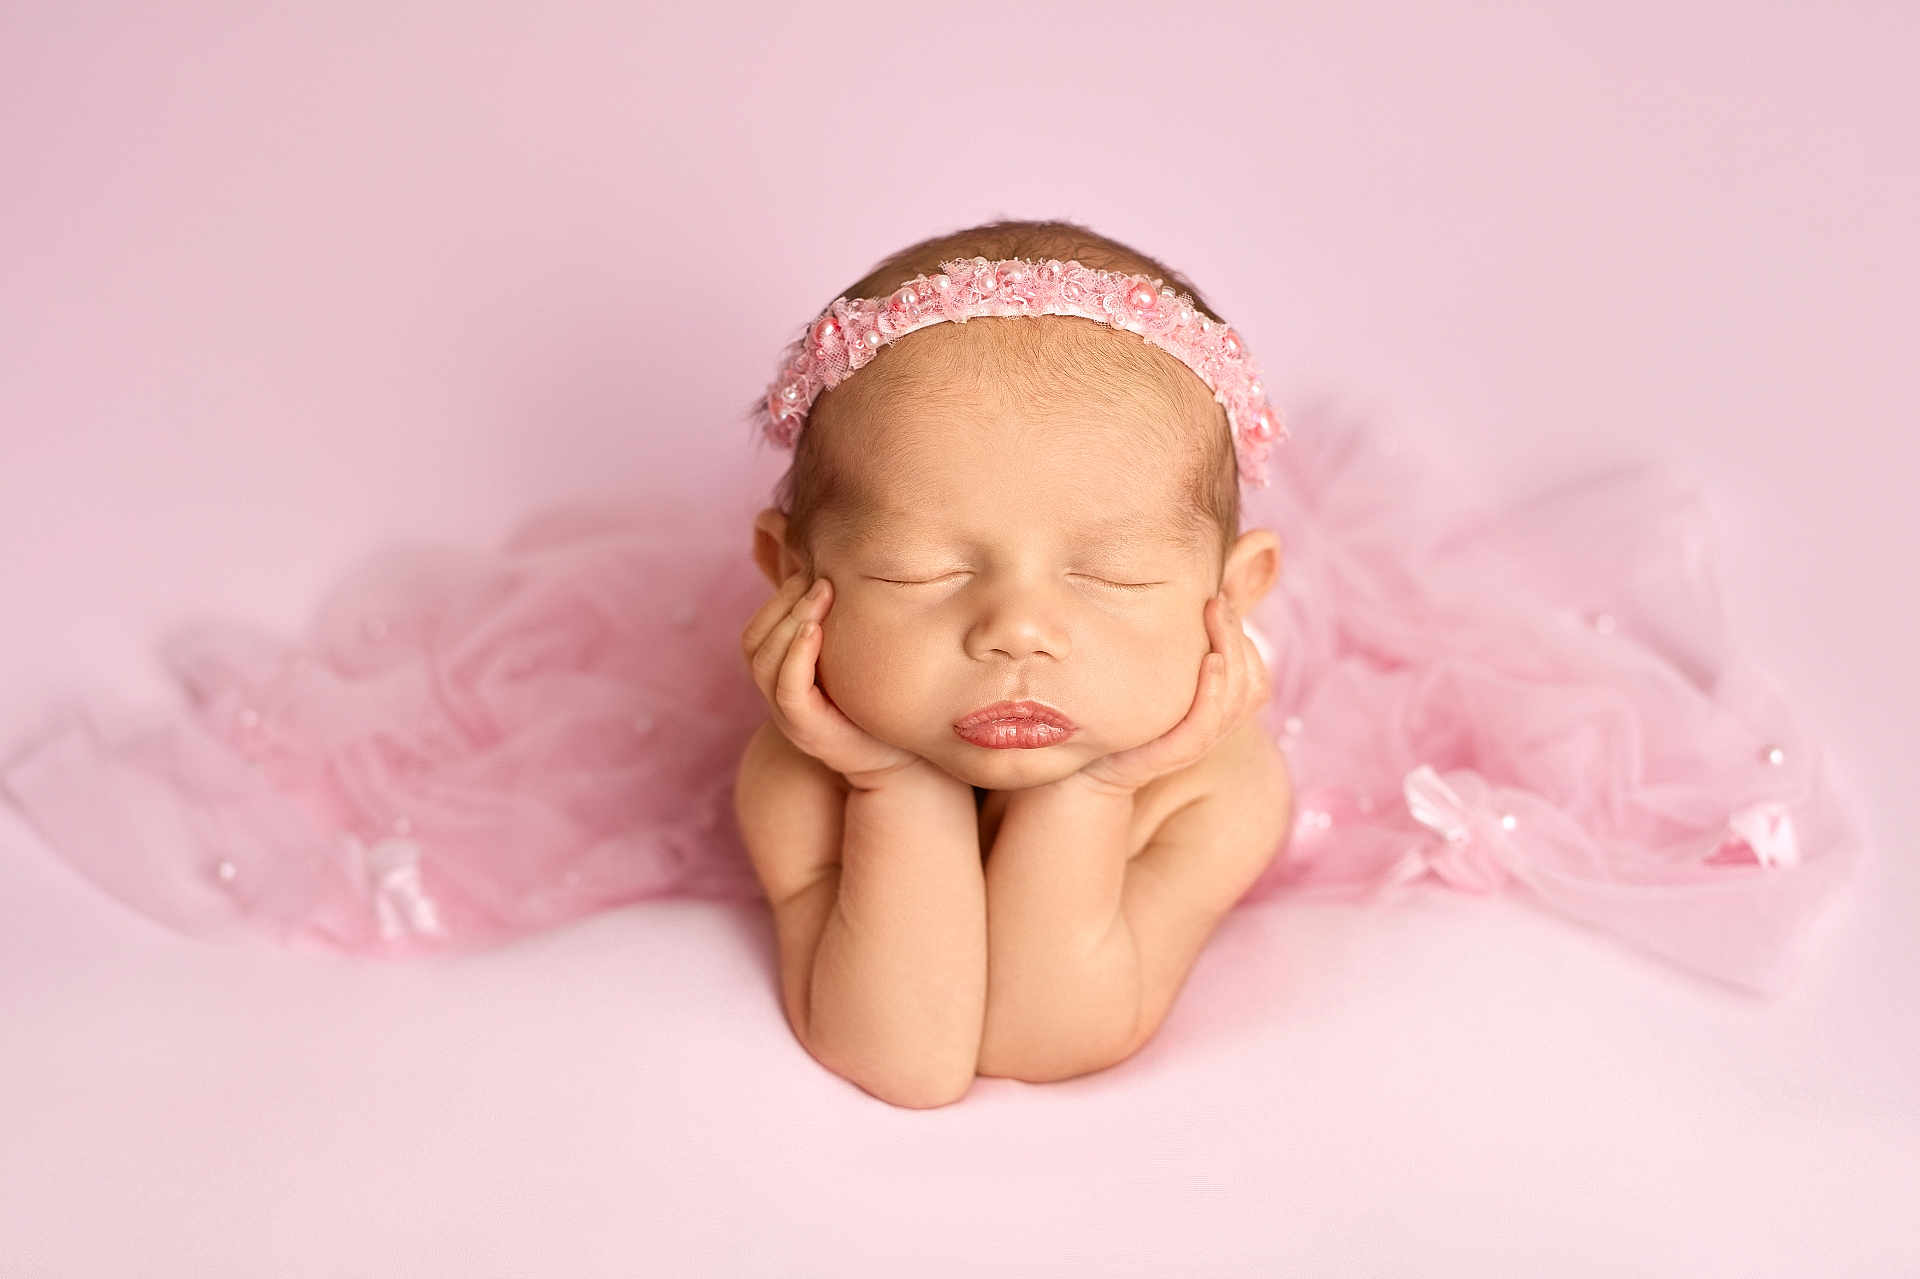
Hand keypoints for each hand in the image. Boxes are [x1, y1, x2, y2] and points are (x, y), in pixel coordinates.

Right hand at [741, 570, 928, 789]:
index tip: (811, 570)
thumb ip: (838, 623)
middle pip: (753, 642)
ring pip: (763, 662)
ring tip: (822, 595)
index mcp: (784, 675)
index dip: (778, 598)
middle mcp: (778, 696)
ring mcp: (788, 715)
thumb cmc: (878, 702)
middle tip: (820, 579)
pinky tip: (815, 630)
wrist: (901, 758)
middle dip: (784, 603)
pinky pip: (788, 689)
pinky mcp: (808, 731)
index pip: (756, 631)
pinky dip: (796, 656)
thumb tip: (842, 573)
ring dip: (790, 622)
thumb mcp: (852, 657)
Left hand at [1071, 592, 1272, 798]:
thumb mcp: (1151, 680)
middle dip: (1240, 636)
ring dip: (1233, 651)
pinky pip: (1207, 723)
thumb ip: (1173, 653)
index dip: (1246, 640)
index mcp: (1214, 711)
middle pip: (1253, 683)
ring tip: (1217, 614)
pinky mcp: (1173, 754)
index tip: (1221, 601)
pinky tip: (1211, 660)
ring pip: (1239, 699)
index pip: (1255, 676)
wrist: (1081, 773)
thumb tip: (1181, 601)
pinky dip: (1216, 690)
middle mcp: (1212, 728)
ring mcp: (1195, 742)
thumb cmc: (1115, 717)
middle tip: (1218, 600)